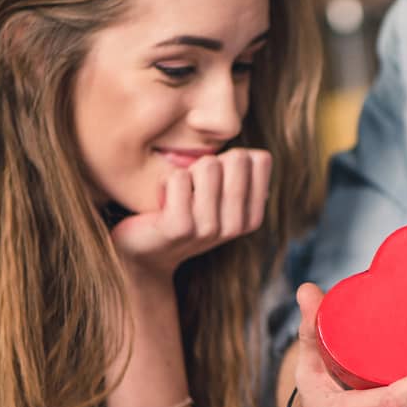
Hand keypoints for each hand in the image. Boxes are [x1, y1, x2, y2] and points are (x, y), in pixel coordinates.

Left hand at [111, 148, 271, 284]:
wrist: (146, 251)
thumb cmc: (185, 211)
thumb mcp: (220, 197)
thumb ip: (240, 176)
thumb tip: (257, 155)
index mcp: (251, 217)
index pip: (260, 160)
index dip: (232, 158)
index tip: (216, 179)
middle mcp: (236, 226)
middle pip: (237, 159)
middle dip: (211, 161)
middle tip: (193, 185)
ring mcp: (209, 228)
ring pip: (208, 165)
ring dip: (188, 171)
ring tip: (178, 194)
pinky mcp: (180, 227)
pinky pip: (179, 178)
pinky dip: (165, 181)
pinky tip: (161, 202)